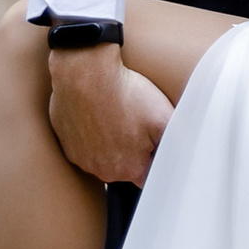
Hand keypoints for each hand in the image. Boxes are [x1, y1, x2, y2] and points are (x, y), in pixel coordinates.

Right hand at [46, 44, 172, 187]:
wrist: (86, 72)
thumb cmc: (124, 93)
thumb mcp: (163, 117)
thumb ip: (175, 143)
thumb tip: (182, 158)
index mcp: (129, 168)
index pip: (147, 176)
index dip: (153, 157)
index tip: (152, 139)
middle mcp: (102, 170)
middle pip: (125, 166)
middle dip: (133, 148)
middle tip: (134, 120)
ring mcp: (81, 157)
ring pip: (103, 155)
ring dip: (110, 141)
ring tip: (115, 114)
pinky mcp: (66, 142)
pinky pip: (83, 144)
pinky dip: (90, 133)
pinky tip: (97, 114)